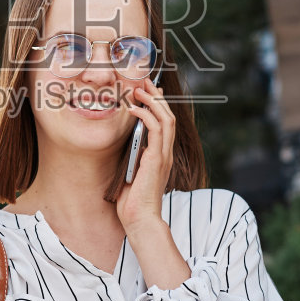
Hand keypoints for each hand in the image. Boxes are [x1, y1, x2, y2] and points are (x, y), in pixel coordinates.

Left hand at [116, 76, 175, 231]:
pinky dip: (146, 115)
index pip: (165, 124)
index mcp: (161, 156)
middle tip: (145, 81)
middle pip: (168, 116)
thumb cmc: (132, 201)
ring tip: (139, 89)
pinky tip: (134, 109)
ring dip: (153, 101)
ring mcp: (163, 156)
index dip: (158, 104)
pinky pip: (156, 130)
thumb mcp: (130, 171)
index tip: (148, 90)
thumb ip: (134, 156)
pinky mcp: (157, 159)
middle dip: (157, 96)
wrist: (140, 219)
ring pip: (166, 119)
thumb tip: (130, 143)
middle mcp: (166, 153)